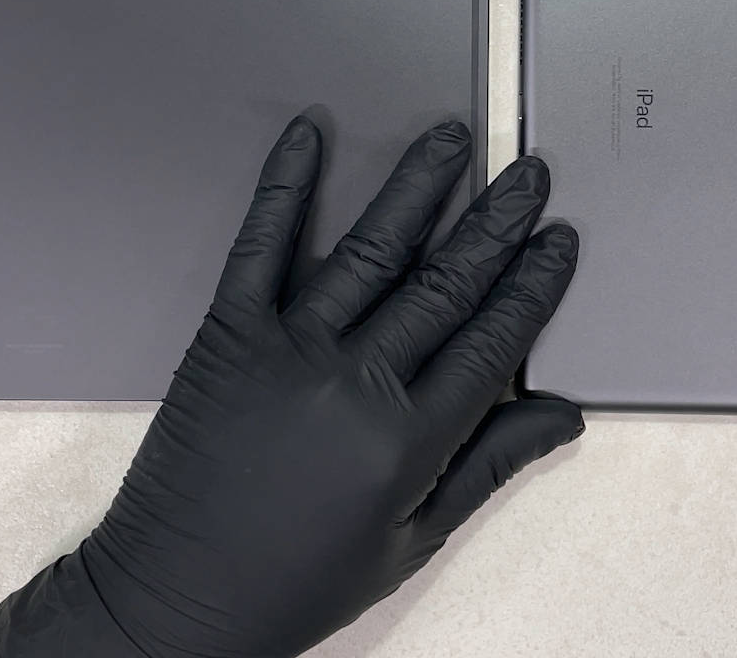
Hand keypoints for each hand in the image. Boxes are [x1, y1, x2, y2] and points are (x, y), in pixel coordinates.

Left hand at [0, 117, 582, 657]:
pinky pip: (261, 245)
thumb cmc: (294, 584)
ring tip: (452, 138)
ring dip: (415, 188)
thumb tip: (562, 416)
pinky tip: (310, 136)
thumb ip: (487, 466)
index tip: (559, 242)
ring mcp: (285, 350)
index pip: (491, 343)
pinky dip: (285, 185)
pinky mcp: (225, 335)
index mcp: (406, 442)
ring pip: (369, 251)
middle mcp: (353, 384)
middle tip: (529, 174)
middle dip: (494, 224)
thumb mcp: (409, 542)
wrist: (173, 601)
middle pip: (443, 285)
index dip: (532, 288)